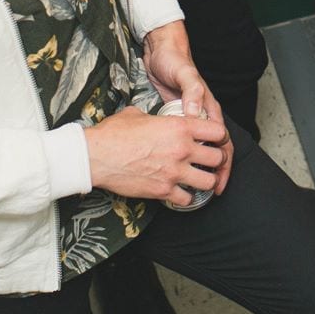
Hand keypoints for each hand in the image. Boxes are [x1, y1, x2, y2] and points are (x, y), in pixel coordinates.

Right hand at [82, 105, 229, 204]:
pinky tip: (180, 192)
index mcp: (179, 127)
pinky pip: (187, 199)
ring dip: (205, 180)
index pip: (218, 131)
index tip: (215, 140)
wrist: (95, 156)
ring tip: (198, 178)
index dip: (219, 136)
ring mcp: (174, 172)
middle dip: (216, 160)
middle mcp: (182, 149)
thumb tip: (154, 119)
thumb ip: (155, 118)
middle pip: (218, 158)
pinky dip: (185, 197)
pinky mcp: (163, 190)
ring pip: (208, 181)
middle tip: (208, 161)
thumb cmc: (113, 133)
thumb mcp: (138, 114)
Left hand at [141, 23, 232, 193]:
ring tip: (195, 184)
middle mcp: (201, 116)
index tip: (218, 181)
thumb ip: (193, 92)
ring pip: (200, 148)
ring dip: (199, 166)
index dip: (223, 164)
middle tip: (209, 191)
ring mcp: (188, 118)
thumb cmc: (175, 61)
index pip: (222, 142)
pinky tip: (176, 166)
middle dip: (215, 172)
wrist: (161, 51)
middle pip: (215, 150)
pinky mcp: (175, 119)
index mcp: (208, 108)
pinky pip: (184, 142)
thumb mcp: (185, 74)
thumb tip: (196, 114)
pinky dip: (183, 155)